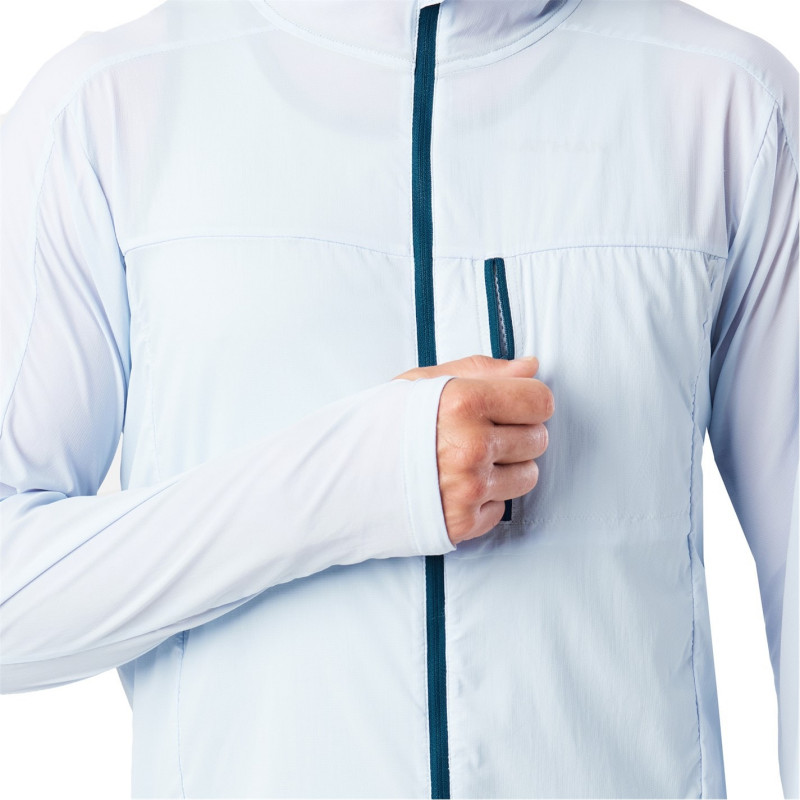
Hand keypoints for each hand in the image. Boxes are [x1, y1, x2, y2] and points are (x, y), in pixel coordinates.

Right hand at [393, 355, 553, 545]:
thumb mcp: (421, 383)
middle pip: (538, 438)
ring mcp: (469, 488)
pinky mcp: (464, 522)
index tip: (512, 405)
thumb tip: (530, 367)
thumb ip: (482, 371)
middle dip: (517, 433)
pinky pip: (502, 508)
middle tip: (481, 433)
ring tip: (468, 461)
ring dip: (507, 469)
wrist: (337, 480)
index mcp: (463, 402)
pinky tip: (455, 486)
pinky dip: (485, 499)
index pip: (540, 400)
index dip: (528, 401)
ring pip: (528, 476)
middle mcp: (471, 447)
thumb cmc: (376, 427)